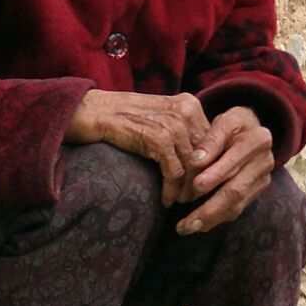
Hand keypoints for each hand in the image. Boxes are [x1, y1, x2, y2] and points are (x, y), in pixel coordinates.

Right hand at [66, 89, 210, 204]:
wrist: (92, 111)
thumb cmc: (125, 117)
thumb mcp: (160, 117)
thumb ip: (182, 131)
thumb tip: (201, 158)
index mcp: (190, 104)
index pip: (213, 140)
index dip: (210, 165)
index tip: (203, 184)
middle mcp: (186, 111)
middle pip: (206, 154)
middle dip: (201, 180)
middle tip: (193, 198)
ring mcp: (173, 124)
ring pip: (193, 167)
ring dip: (187, 189)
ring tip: (180, 201)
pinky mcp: (158, 138)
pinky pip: (174, 172)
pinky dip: (172, 190)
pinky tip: (166, 199)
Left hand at [176, 106, 274, 234]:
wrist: (252, 131)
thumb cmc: (232, 126)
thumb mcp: (224, 121)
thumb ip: (211, 139)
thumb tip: (196, 161)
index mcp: (258, 139)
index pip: (235, 159)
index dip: (216, 173)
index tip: (196, 184)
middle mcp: (265, 161)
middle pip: (236, 188)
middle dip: (210, 207)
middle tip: (186, 221)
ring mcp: (263, 179)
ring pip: (237, 204)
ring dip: (210, 218)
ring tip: (186, 227)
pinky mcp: (257, 191)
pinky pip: (238, 209)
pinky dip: (217, 218)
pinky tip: (199, 225)